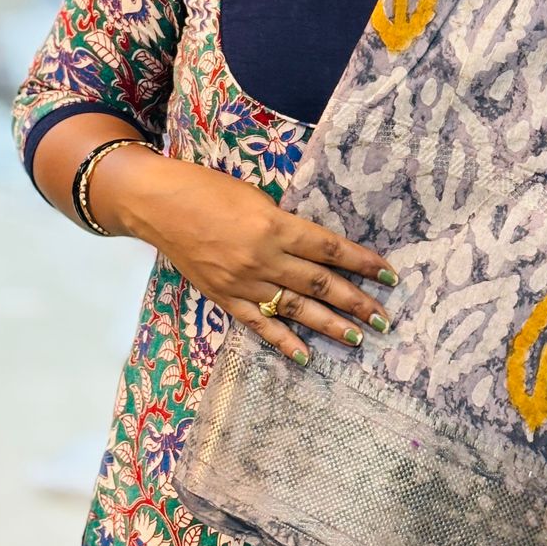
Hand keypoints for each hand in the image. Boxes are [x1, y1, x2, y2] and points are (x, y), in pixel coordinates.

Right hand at [95, 149, 394, 364]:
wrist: (158, 205)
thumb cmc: (208, 190)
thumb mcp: (257, 197)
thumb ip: (287, 225)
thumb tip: (317, 247)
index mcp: (276, 226)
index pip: (330, 249)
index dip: (362, 263)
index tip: (388, 274)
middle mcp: (264, 258)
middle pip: (321, 283)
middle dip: (356, 301)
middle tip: (383, 317)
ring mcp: (244, 282)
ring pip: (297, 309)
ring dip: (330, 325)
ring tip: (358, 338)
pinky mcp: (225, 298)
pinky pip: (260, 325)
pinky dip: (285, 341)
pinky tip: (306, 355)